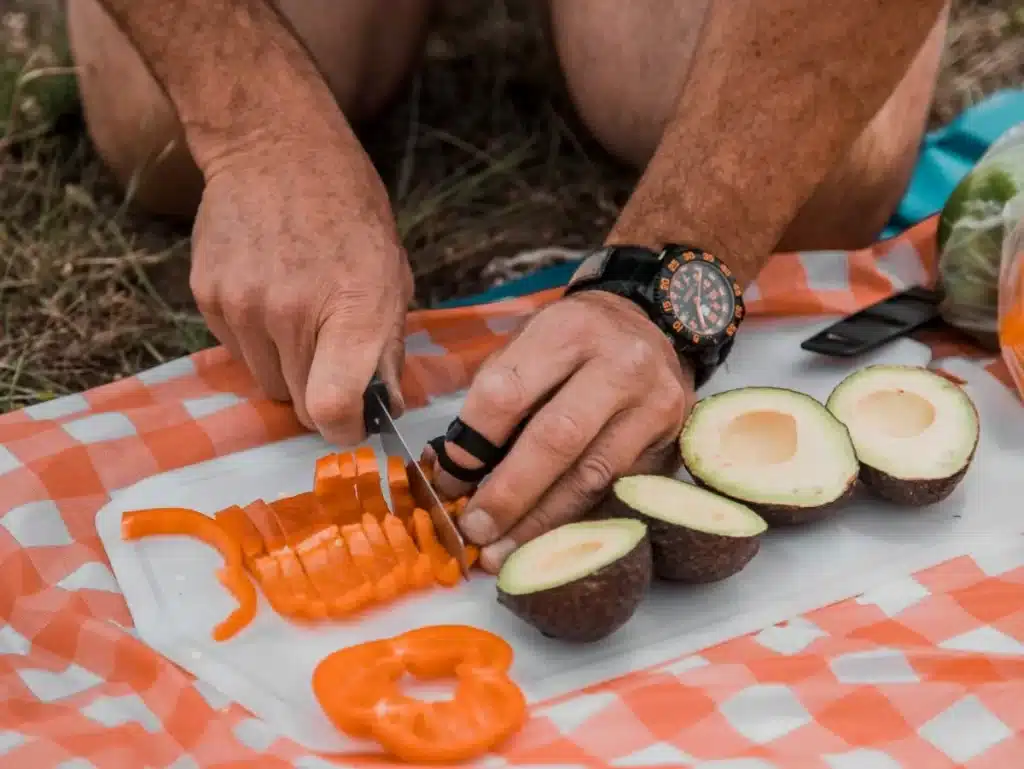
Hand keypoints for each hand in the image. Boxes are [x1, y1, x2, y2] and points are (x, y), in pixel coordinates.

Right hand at [190, 139, 413, 444]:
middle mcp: (292, 314)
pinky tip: (269, 295)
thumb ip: (386, 347)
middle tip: (332, 357)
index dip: (345, 429)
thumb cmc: (349, 212)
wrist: (275, 148)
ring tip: (299, 318)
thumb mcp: (392, 275)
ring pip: (265, 382)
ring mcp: (242, 306)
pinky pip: (236, 351)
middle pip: (299, 404)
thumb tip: (383, 409)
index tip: (353, 423)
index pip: (334, 408)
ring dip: (286, 368)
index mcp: (353, 310)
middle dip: (320, 393)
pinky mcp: (208, 296)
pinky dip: (256, 340)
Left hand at [433, 290, 694, 572]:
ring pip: (592, 477)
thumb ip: (494, 401)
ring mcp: (654, 406)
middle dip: (509, 494)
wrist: (651, 328)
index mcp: (567, 331)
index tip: (448, 482)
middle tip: (475, 530)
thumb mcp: (529, 346)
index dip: (472, 445)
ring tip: (502, 552)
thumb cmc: (573, 345)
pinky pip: (617, 493)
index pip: (508, 394)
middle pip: (556, 440)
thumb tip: (456, 473)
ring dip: (541, 523)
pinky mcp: (669, 444)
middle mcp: (619, 365)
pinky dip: (576, 523)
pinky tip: (546, 545)